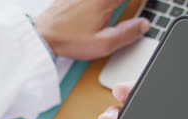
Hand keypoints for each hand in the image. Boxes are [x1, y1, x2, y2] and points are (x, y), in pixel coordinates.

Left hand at [34, 0, 149, 59]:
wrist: (41, 37)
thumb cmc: (68, 41)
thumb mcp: (102, 44)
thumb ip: (126, 34)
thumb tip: (143, 25)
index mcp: (104, 1)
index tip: (146, 3)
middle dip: (128, 1)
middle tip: (135, 5)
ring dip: (114, 3)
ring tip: (118, 8)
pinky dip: (101, 4)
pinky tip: (102, 8)